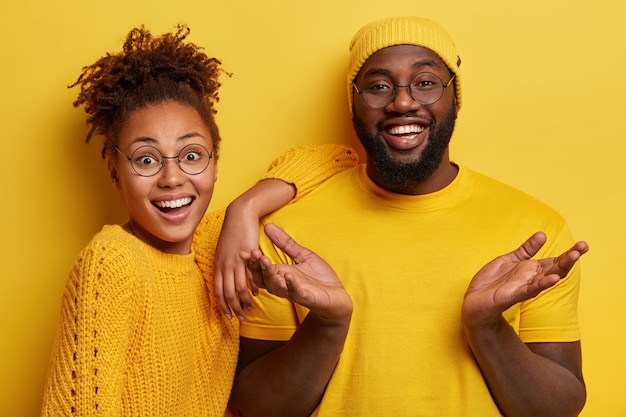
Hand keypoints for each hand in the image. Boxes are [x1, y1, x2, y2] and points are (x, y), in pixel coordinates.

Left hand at [214, 206, 260, 319]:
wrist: (240, 215)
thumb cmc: (232, 232)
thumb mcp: (223, 251)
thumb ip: (224, 265)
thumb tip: (226, 279)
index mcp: (218, 265)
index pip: (217, 291)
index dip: (221, 305)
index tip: (227, 315)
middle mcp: (225, 265)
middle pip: (227, 293)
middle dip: (233, 308)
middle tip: (239, 318)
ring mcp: (236, 261)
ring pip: (238, 288)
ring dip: (244, 302)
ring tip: (250, 310)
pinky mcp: (247, 256)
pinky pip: (250, 276)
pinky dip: (253, 288)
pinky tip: (256, 294)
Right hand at [242, 223, 352, 321]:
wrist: (337, 295)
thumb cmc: (318, 277)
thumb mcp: (302, 255)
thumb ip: (285, 243)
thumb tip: (268, 226)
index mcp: (280, 274)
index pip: (261, 269)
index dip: (252, 261)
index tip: (244, 251)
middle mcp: (283, 284)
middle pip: (263, 277)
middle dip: (256, 266)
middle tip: (253, 253)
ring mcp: (294, 291)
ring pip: (275, 285)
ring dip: (269, 274)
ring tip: (265, 260)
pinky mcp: (306, 297)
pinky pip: (296, 292)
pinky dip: (291, 284)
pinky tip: (288, 275)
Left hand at [462, 232, 588, 327]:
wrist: (474, 301)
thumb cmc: (493, 282)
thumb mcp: (509, 260)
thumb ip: (526, 249)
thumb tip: (543, 234)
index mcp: (531, 269)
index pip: (555, 261)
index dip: (569, 253)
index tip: (583, 244)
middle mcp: (531, 279)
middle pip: (555, 268)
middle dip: (569, 258)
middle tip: (583, 247)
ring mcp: (524, 287)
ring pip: (546, 278)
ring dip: (560, 269)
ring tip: (573, 257)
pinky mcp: (513, 294)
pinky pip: (530, 289)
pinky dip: (541, 284)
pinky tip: (552, 279)